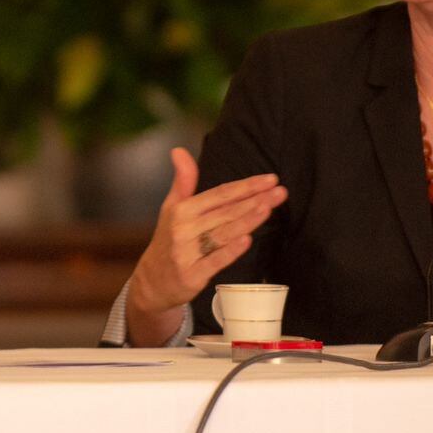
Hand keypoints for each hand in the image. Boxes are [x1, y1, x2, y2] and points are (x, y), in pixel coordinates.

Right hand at [125, 148, 286, 345]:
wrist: (152, 282)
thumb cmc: (168, 240)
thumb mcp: (171, 208)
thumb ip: (183, 180)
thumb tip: (178, 150)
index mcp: (182, 210)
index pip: (219, 194)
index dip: (245, 186)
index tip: (270, 179)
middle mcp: (183, 229)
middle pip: (226, 212)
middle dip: (255, 200)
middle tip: (280, 191)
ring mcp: (187, 253)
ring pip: (223, 233)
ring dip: (247, 220)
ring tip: (269, 208)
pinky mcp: (192, 275)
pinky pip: (215, 261)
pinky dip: (231, 250)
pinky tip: (248, 240)